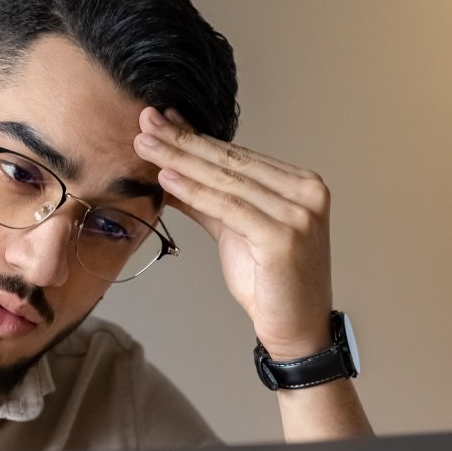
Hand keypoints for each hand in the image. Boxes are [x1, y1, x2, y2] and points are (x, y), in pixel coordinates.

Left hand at [133, 106, 333, 358]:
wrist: (295, 329)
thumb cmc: (270, 282)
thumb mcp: (235, 231)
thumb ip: (208, 199)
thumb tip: (169, 171)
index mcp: (301, 184)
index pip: (238, 155)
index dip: (195, 137)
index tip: (161, 121)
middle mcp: (306, 192)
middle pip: (231, 161)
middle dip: (183, 141)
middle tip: (146, 122)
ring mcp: (299, 213)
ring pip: (227, 180)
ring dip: (181, 160)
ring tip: (146, 145)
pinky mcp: (283, 236)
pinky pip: (228, 208)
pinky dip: (194, 192)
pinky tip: (166, 178)